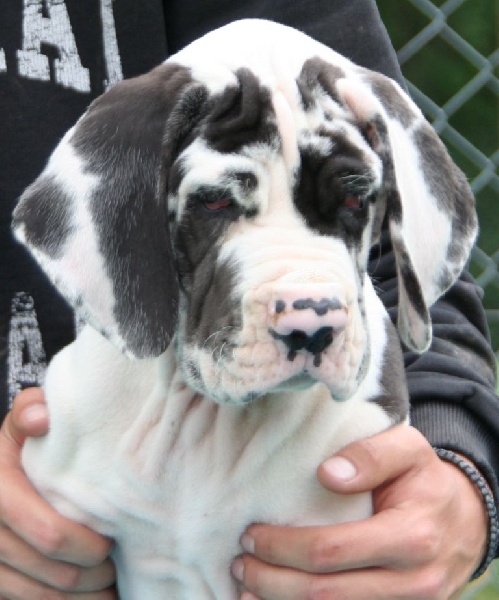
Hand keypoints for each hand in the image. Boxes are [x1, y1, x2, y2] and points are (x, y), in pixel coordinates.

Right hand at [0, 388, 116, 598]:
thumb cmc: (21, 445)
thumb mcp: (21, 420)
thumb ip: (29, 411)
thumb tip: (42, 418)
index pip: (50, 533)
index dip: (86, 544)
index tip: (111, 541)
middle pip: (53, 571)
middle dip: (92, 573)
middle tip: (116, 563)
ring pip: (44, 597)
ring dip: (84, 596)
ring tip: (109, 583)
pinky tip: (93, 597)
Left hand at [232, 425, 488, 599]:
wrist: (465, 521)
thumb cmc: (425, 479)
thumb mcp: (409, 449)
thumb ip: (372, 455)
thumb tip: (326, 474)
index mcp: (411, 535)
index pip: (332, 550)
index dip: (284, 547)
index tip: (252, 535)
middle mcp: (413, 581)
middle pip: (327, 594)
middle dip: (274, 582)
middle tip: (241, 563)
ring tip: (248, 589)